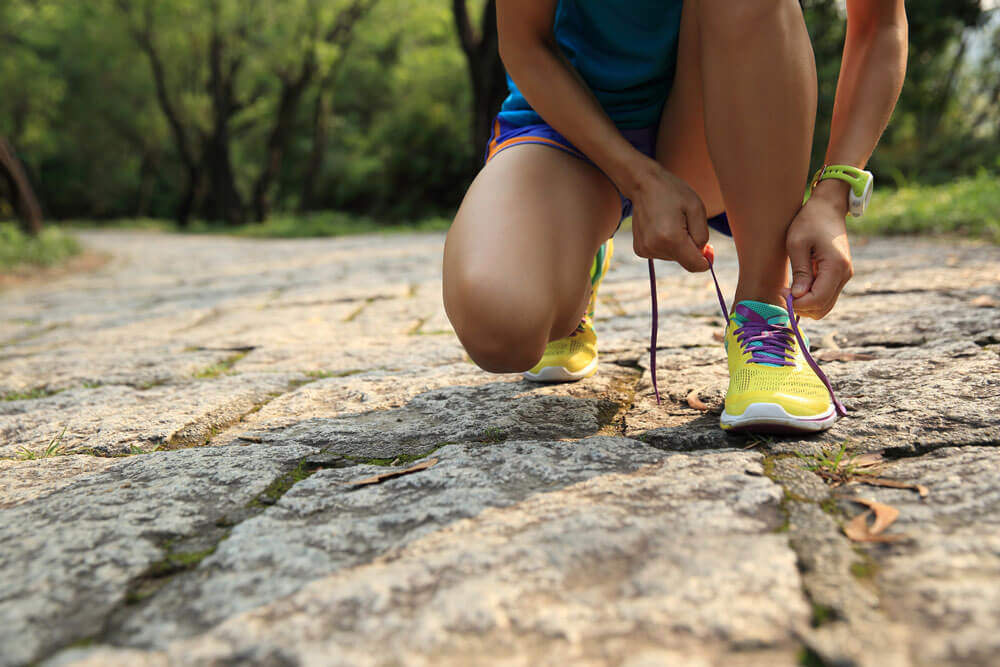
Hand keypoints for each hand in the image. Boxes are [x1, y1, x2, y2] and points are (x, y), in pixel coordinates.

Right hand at [628, 160, 709, 272]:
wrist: (644, 185)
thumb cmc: (673, 193)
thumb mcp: (697, 208)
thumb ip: (703, 236)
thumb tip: (702, 257)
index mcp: (671, 238)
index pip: (695, 265)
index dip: (706, 260)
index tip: (710, 249)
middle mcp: (655, 247)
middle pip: (685, 261)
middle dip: (691, 247)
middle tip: (686, 224)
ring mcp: (645, 249)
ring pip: (674, 257)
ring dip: (678, 245)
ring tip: (671, 223)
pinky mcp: (640, 249)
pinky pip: (662, 254)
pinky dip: (667, 244)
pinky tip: (661, 228)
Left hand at [784, 180, 854, 318]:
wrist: (827, 207)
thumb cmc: (809, 221)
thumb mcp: (797, 244)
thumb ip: (800, 272)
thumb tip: (798, 296)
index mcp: (836, 267)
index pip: (817, 300)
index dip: (797, 304)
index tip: (782, 293)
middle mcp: (844, 274)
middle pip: (822, 308)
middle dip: (801, 307)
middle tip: (784, 292)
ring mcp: (844, 276)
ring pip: (825, 306)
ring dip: (806, 304)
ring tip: (790, 289)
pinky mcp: (840, 275)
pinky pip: (826, 296)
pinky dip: (812, 297)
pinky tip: (799, 285)